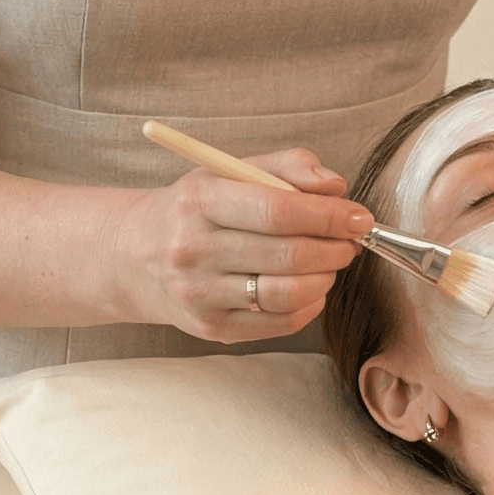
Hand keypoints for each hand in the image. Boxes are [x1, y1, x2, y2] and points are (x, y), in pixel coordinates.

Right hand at [128, 149, 374, 343]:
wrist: (135, 255)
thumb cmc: (197, 207)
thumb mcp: (230, 170)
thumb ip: (288, 166)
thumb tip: (335, 186)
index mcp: (200, 201)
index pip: (276, 210)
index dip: (328, 215)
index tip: (358, 217)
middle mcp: (194, 250)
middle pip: (288, 255)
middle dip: (335, 248)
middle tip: (350, 240)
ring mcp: (201, 295)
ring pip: (288, 294)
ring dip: (326, 277)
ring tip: (330, 262)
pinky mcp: (212, 328)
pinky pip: (280, 323)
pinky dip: (309, 304)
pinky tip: (309, 286)